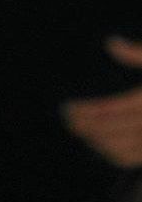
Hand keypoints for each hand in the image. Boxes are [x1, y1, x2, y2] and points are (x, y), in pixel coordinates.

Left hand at [64, 38, 141, 167]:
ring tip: (79, 130)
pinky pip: (130, 159)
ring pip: (119, 148)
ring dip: (95, 141)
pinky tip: (98, 144)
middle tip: (67, 118)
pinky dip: (111, 155)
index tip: (68, 107)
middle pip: (111, 130)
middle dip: (85, 125)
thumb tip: (110, 42)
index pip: (112, 109)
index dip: (86, 110)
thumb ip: (138, 53)